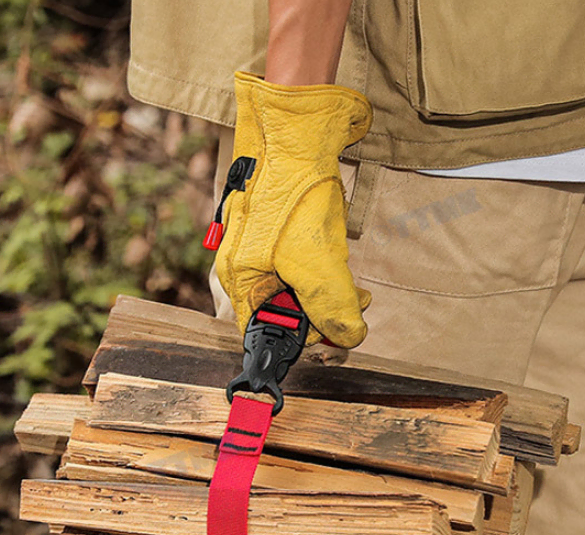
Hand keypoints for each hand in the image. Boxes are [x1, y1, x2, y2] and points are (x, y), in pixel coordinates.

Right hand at [215, 72, 371, 347]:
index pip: (264, 330)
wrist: (297, 133)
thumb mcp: (315, 259)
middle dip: (322, 315)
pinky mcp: (278, 234)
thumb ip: (331, 304)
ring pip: (295, 289)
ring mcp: (260, 248)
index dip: (302, 340)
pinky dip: (325, 273)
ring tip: (358, 293)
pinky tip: (343, 267)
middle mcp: (244, 267)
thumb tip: (349, 337)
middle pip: (281, 311)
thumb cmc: (293, 192)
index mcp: (239, 277)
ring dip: (329, 295)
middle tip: (356, 311)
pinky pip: (300, 266)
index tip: (336, 339)